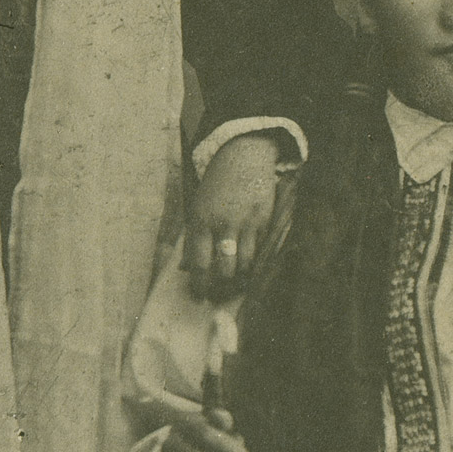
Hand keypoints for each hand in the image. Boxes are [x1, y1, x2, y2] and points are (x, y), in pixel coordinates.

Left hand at [185, 134, 282, 297]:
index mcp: (201, 220)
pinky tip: (249, 264)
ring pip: (246, 264)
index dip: (200, 285)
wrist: (243, 156)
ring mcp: (247, 222)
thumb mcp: (196, 207)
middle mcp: (223, 223)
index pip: (200, 263)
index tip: (199, 295)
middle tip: (219, 292)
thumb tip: (187, 268)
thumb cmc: (216, 185)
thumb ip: (192, 238)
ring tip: (236, 282)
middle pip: (225, 269)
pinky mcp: (265, 220)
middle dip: (222, 286)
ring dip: (241, 278)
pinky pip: (260, 251)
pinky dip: (254, 261)